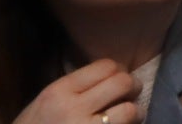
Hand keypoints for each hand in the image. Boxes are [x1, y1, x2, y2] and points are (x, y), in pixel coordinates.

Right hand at [16, 61, 142, 123]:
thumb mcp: (46, 101)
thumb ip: (76, 87)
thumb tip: (114, 74)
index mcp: (58, 91)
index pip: (106, 66)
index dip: (119, 70)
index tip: (118, 78)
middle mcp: (72, 109)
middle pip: (123, 83)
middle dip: (133, 87)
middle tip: (130, 94)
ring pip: (130, 110)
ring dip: (135, 112)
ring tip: (130, 115)